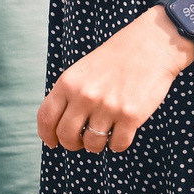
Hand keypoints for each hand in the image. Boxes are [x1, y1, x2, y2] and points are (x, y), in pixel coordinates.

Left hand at [38, 6, 193, 152]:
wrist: (147, 48)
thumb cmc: (112, 61)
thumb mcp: (80, 72)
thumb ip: (68, 95)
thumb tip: (58, 124)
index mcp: (67, 83)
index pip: (46, 116)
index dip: (46, 134)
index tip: (51, 143)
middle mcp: (84, 96)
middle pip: (66, 135)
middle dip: (71, 144)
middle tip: (79, 142)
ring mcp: (108, 107)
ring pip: (93, 143)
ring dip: (96, 145)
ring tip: (102, 136)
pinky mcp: (131, 116)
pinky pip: (118, 145)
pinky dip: (117, 145)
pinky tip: (119, 135)